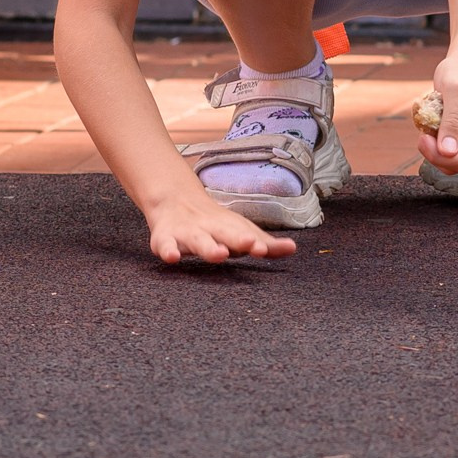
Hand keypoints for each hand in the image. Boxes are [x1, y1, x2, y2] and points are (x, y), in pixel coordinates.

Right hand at [143, 191, 296, 264]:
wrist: (173, 200)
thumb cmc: (214, 225)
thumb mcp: (239, 231)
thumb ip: (265, 244)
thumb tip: (293, 249)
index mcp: (230, 228)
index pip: (245, 234)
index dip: (255, 242)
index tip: (263, 249)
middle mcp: (211, 229)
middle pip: (225, 233)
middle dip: (238, 239)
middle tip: (250, 244)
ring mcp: (188, 233)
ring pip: (198, 240)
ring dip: (208, 246)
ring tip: (219, 254)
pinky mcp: (165, 238)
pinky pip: (165, 245)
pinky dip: (168, 250)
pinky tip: (173, 257)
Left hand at [415, 50, 457, 176]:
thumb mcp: (453, 89)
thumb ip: (452, 120)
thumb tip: (448, 153)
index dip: (434, 152)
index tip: (422, 134)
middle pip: (457, 164)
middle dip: (436, 149)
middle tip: (430, 122)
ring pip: (455, 163)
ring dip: (438, 146)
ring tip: (439, 121)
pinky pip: (456, 157)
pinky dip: (443, 145)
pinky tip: (443, 127)